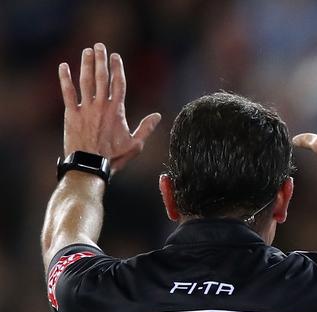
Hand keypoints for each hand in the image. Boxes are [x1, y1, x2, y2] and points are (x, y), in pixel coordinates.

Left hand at [58, 43, 161, 171]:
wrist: (90, 164)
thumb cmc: (114, 156)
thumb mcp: (135, 145)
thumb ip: (146, 128)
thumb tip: (157, 116)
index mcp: (118, 111)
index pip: (119, 84)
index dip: (117, 68)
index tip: (115, 56)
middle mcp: (102, 105)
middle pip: (102, 77)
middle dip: (101, 60)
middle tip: (99, 46)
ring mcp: (86, 108)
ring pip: (86, 81)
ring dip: (86, 64)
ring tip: (87, 52)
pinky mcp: (71, 114)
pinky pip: (67, 92)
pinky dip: (65, 79)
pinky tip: (63, 67)